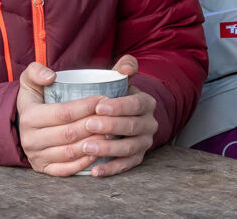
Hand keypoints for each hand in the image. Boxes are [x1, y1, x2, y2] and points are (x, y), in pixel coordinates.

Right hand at [15, 62, 110, 176]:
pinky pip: (66, 170)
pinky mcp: (43, 169)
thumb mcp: (30, 80)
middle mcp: (30, 139)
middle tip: (114, 117)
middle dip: (95, 125)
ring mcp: (36, 156)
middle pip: (69, 134)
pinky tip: (99, 153)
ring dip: (94, 144)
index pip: (63, 113)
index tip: (105, 98)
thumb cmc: (35, 99)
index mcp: (28, 116)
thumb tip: (51, 76)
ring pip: (70, 153)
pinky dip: (84, 163)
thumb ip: (36, 71)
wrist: (26, 124)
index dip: (86, 107)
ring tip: (112, 133)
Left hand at [78, 55, 158, 176]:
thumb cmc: (114, 95)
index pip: (136, 104)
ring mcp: (144, 143)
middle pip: (132, 126)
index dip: (119, 106)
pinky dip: (111, 169)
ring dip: (108, 149)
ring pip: (129, 148)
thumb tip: (126, 69)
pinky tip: (94, 171)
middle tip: (88, 125)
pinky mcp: (137, 158)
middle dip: (110, 126)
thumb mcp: (120, 78)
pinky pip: (126, 166)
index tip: (99, 106)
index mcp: (146, 103)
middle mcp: (149, 123)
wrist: (120, 115)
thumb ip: (124, 66)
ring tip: (87, 148)